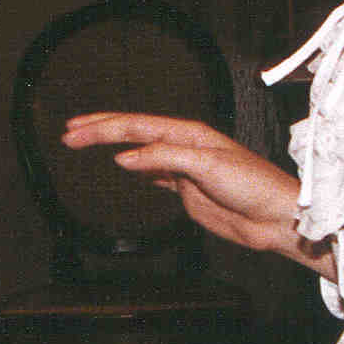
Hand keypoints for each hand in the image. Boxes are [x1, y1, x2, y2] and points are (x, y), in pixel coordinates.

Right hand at [59, 111, 329, 274]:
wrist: (274, 217)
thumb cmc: (254, 185)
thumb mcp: (207, 165)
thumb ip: (164, 158)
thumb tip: (125, 157)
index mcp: (188, 132)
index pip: (136, 125)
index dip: (103, 126)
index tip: (75, 130)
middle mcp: (184, 145)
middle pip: (133, 133)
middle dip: (99, 131)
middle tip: (68, 133)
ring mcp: (184, 168)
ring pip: (139, 152)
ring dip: (112, 146)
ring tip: (84, 142)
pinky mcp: (187, 190)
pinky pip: (153, 174)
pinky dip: (134, 170)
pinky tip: (122, 167)